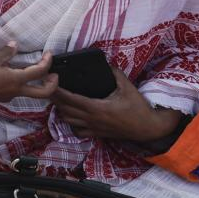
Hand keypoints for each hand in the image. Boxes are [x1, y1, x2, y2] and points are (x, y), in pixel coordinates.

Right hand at [0, 44, 57, 102]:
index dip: (47, 62)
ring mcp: (11, 96)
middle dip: (53, 84)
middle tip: (54, 75)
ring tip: (36, 74)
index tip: (49, 54)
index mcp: (17, 79)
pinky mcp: (4, 98)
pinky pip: (18, 93)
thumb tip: (15, 44)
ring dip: (38, 85)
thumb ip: (6, 52)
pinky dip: (23, 85)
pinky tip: (14, 78)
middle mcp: (18, 90)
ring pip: (32, 94)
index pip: (39, 71)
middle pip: (44, 93)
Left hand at [51, 67, 180, 141]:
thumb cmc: (139, 107)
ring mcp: (94, 128)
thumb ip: (115, 73)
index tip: (50, 81)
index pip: (71, 99)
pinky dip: (71, 124)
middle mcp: (92, 119)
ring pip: (68, 121)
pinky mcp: (97, 134)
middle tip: (48, 86)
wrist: (149, 128)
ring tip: (57, 98)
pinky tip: (71, 116)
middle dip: (54, 98)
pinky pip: (78, 131)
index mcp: (97, 108)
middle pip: (65, 109)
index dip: (58, 91)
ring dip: (60, 110)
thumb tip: (106, 63)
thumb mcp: (128, 87)